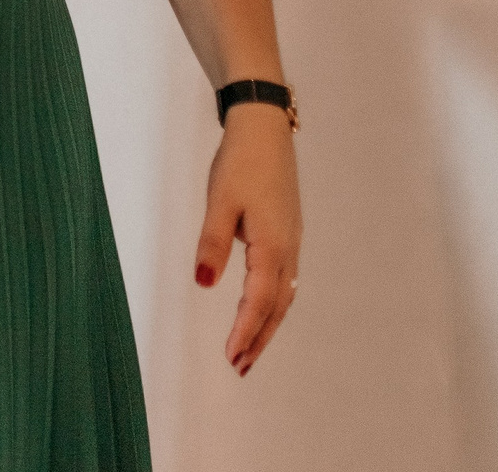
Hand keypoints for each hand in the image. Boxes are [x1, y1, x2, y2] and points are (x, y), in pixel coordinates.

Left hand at [195, 104, 301, 374]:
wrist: (265, 130)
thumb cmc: (240, 163)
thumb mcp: (219, 202)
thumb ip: (212, 243)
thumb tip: (205, 283)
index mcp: (273, 246)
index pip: (258, 301)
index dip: (245, 332)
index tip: (232, 358)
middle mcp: (288, 250)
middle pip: (276, 307)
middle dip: (259, 339)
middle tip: (241, 368)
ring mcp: (291, 243)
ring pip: (283, 296)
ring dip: (266, 324)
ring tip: (249, 349)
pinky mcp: (288, 234)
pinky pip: (284, 280)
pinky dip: (273, 303)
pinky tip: (261, 310)